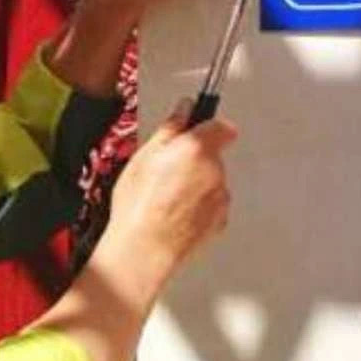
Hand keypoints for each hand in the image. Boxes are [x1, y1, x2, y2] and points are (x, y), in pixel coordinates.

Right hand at [107, 102, 236, 286]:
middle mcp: (215, 171)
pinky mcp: (219, 221)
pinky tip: (174, 212)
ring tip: (165, 197)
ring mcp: (220, 197)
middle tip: (165, 170)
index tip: (195, 128)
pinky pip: (211, 205)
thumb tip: (184, 110)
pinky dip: (198, 206)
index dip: (207, 125)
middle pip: (213, 155)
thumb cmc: (139, 206)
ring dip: (196, 184)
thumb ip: (171, 127)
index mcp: (198, 149)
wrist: (144, 250)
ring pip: (212, 181)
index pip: (220, 125)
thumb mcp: (144, 156)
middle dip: (195, 158)